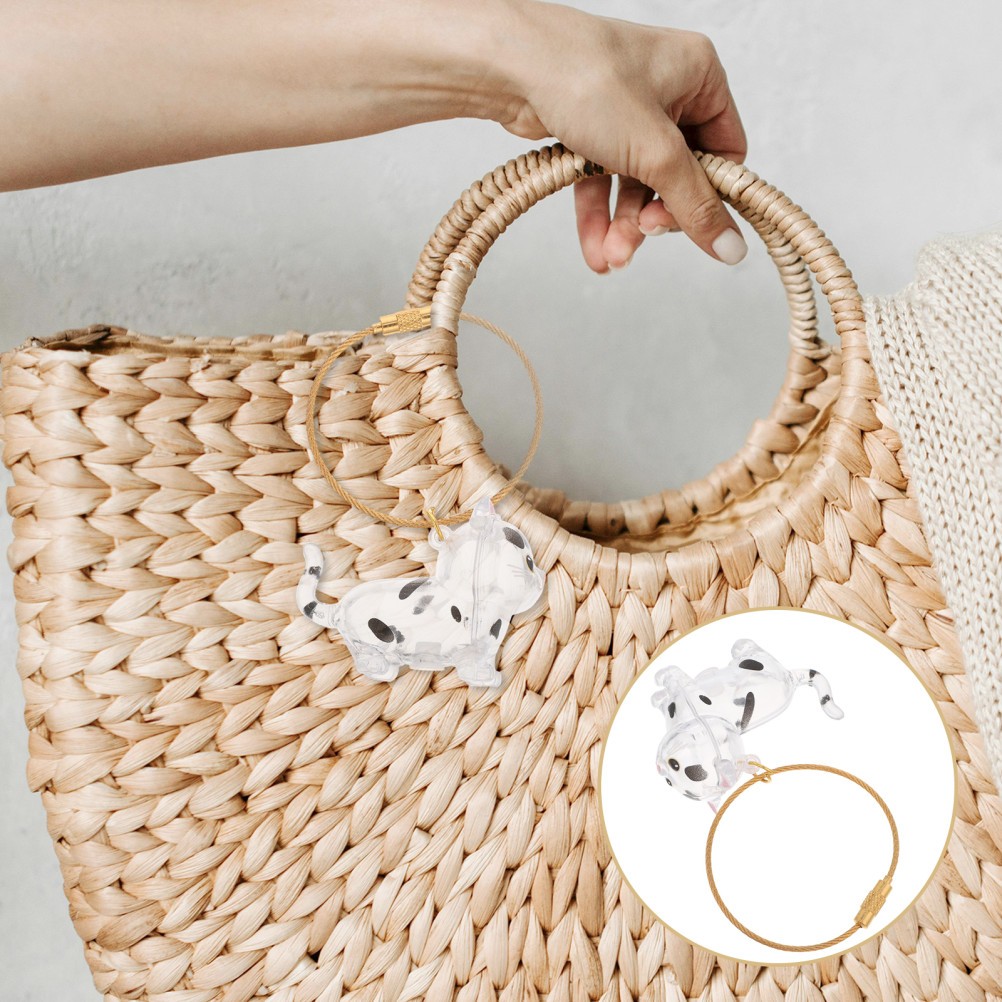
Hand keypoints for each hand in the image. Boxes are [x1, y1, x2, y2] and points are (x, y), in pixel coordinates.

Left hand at [495, 3, 747, 272]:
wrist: (509, 67)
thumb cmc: (585, 79)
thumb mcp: (653, 151)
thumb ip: (695, 204)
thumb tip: (731, 246)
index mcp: (699, 75)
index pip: (724, 151)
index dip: (710, 196)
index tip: (693, 229)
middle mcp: (666, 90)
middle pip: (676, 175)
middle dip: (654, 217)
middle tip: (640, 237)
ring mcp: (625, 110)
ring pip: (636, 184)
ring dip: (625, 226)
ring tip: (610, 256)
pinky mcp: (590, 129)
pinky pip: (604, 181)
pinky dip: (599, 214)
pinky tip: (594, 248)